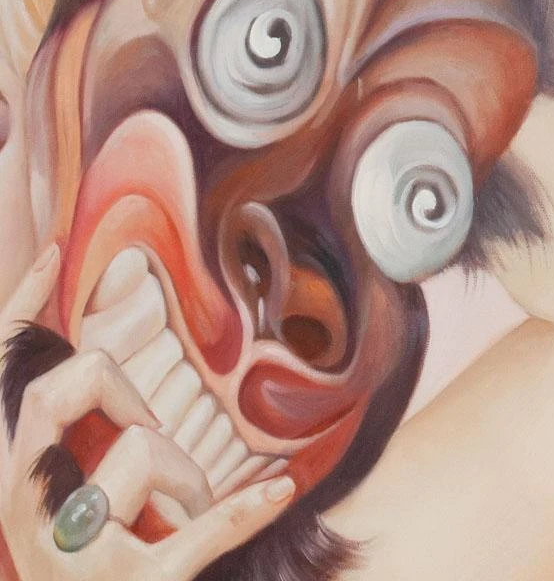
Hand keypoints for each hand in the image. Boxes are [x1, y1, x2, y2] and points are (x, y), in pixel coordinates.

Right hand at [0, 245, 294, 580]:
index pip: (0, 378)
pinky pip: (198, 533)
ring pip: (139, 453)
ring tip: (185, 515)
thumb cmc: (95, 567)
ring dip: (186, 482)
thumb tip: (98, 359)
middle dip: (120, 396)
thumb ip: (77, 435)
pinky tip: (279, 491)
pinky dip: (243, 510)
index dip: (16, 309)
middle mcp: (25, 510)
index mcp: (13, 478)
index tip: (50, 250)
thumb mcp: (67, 501)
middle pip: (60, 392)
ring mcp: (69, 555)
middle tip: (148, 435)